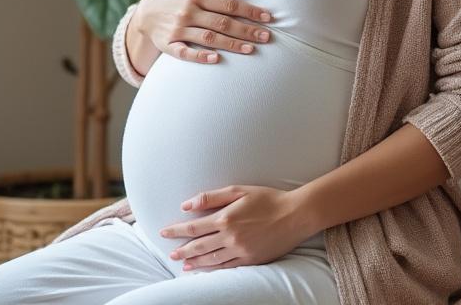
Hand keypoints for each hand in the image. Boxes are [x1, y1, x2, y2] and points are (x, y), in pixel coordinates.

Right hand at [137, 0, 274, 65]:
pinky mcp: (168, 45)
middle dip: (246, 29)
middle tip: (266, 37)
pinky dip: (200, 56)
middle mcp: (187, 12)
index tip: (267, 18)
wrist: (145, 13)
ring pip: (208, 38)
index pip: (228, 4)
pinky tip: (216, 59)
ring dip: (231, 44)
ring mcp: (177, 29)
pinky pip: (185, 52)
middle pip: (222, 22)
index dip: (249, 10)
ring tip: (251, 49)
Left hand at [158, 185, 316, 270]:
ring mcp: (241, 250)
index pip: (193, 227)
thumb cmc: (267, 198)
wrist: (295, 215)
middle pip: (199, 246)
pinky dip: (213, 269)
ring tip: (183, 264)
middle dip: (182, 250)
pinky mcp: (251, 260)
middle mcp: (230, 237)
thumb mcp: (238, 190)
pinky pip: (228, 267)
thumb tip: (186, 205)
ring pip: (211, 260)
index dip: (177, 231)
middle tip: (170, 253)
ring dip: (194, 262)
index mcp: (225, 218)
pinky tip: (206, 269)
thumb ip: (211, 198)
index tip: (164, 232)